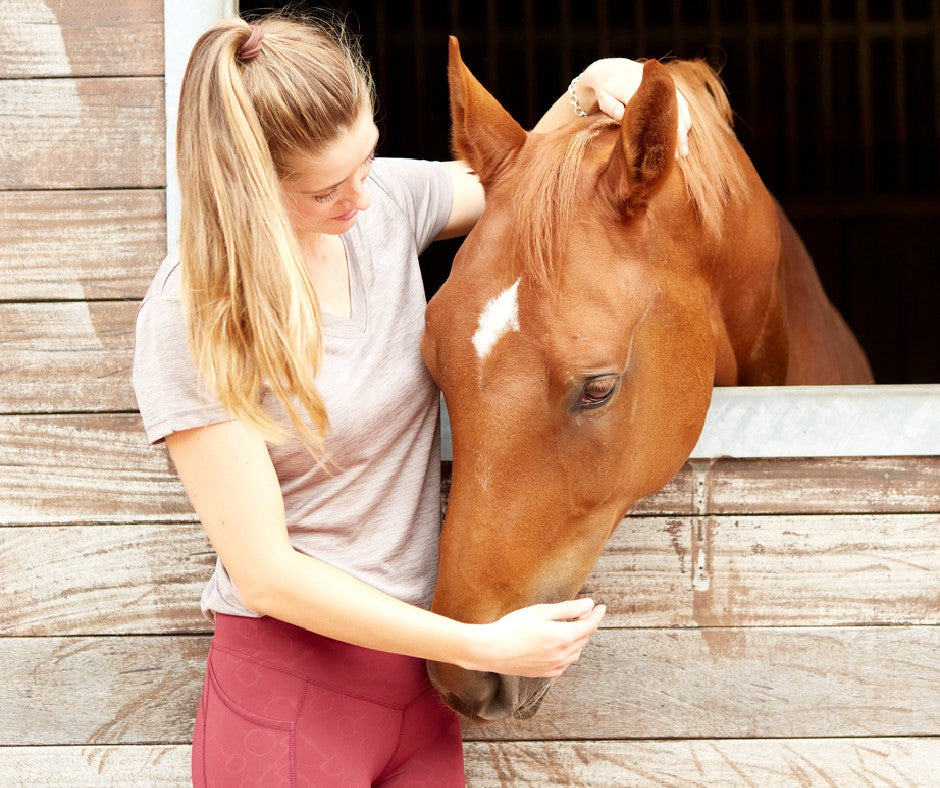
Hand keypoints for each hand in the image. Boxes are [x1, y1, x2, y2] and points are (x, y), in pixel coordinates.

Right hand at [466, 598, 606, 677]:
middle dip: (587, 624)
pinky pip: (565, 663)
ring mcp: (554, 666)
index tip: (601, 606)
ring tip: (571, 627)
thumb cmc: (513, 627)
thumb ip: (568, 609)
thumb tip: (589, 605)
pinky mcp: (545, 673)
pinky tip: (559, 645)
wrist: (491, 650)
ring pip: (576, 652)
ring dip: (578, 639)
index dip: (597, 614)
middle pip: (584, 638)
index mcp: (564, 637)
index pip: (590, 625)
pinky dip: (568, 652)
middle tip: (583, 612)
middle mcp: (563, 655)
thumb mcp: (541, 612)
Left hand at [579, 57, 691, 156]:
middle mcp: (654, 82)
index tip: (660, 146)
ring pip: (680, 107)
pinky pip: (682, 105)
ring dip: (683, 130)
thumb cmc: (607, 89)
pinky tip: (683, 139)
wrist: (616, 70)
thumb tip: (622, 116)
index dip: (657, 126)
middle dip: (674, 132)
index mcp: (634, 84)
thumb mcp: (603, 96)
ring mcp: (665, 85)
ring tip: (683, 152)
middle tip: (677, 154)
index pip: (649, 106)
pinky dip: (684, 121)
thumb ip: (611, 106)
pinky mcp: (671, 89)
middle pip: (669, 108)